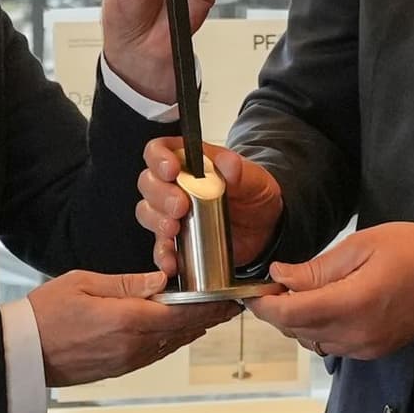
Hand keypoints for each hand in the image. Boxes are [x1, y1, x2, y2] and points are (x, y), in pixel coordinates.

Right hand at [28, 268, 227, 385]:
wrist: (22, 353)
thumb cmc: (46, 314)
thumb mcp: (84, 284)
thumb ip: (127, 284)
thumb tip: (162, 280)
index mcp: (128, 320)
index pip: (183, 312)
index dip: (211, 306)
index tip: (230, 299)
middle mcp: (134, 345)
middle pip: (184, 330)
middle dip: (210, 317)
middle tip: (231, 306)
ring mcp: (128, 360)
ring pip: (173, 343)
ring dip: (194, 329)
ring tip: (213, 315)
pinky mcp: (121, 368)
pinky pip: (157, 352)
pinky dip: (174, 339)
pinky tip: (180, 330)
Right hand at [134, 139, 284, 280]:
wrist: (265, 228)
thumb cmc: (254, 195)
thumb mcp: (254, 179)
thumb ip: (240, 170)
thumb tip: (228, 165)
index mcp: (189, 162)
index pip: (159, 151)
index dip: (158, 159)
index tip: (171, 170)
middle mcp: (175, 186)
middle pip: (148, 183)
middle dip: (160, 195)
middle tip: (179, 206)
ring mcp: (172, 214)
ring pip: (147, 213)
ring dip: (157, 222)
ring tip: (173, 229)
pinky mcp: (177, 241)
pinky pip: (160, 247)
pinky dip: (163, 255)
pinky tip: (172, 260)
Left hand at [245, 223, 413, 361]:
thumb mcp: (360, 246)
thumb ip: (316, 268)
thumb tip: (279, 276)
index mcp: (351, 304)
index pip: (290, 314)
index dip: (264, 304)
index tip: (253, 290)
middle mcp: (357, 334)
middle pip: (297, 331)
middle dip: (278, 310)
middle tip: (274, 284)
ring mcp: (367, 347)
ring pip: (312, 341)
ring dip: (299, 321)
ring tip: (301, 292)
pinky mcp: (375, 351)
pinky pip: (333, 345)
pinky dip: (320, 328)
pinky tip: (325, 305)